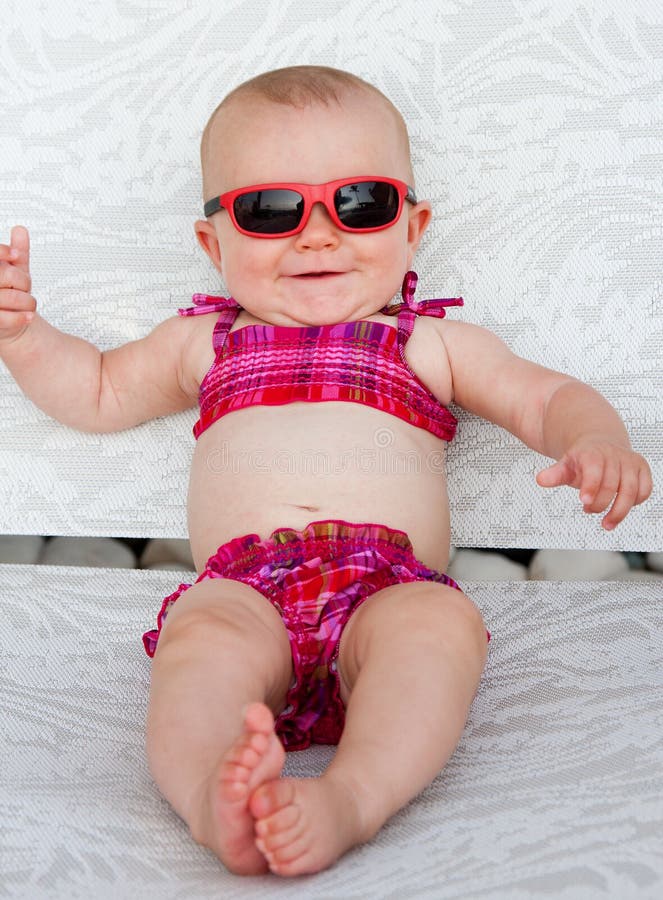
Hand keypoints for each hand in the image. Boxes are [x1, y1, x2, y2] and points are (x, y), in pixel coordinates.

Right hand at [0, 226, 34, 342]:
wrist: (6, 324)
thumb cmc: (8, 294)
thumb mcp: (15, 270)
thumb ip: (18, 252)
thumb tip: (20, 230)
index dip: (3, 252)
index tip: (16, 255)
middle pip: (6, 274)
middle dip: (23, 281)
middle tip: (26, 288)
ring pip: (11, 297)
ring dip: (28, 302)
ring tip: (30, 304)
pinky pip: (7, 318)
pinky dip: (23, 317)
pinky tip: (29, 316)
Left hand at [536, 439, 652, 529]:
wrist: (600, 443)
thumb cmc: (583, 459)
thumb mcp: (566, 465)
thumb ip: (554, 474)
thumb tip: (541, 480)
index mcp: (593, 453)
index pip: (594, 470)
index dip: (591, 486)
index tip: (584, 501)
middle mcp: (614, 456)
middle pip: (612, 485)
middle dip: (600, 504)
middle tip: (588, 510)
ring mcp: (630, 462)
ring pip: (631, 490)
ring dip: (619, 511)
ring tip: (607, 523)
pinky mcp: (642, 469)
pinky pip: (644, 490)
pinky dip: (635, 503)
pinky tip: (621, 508)